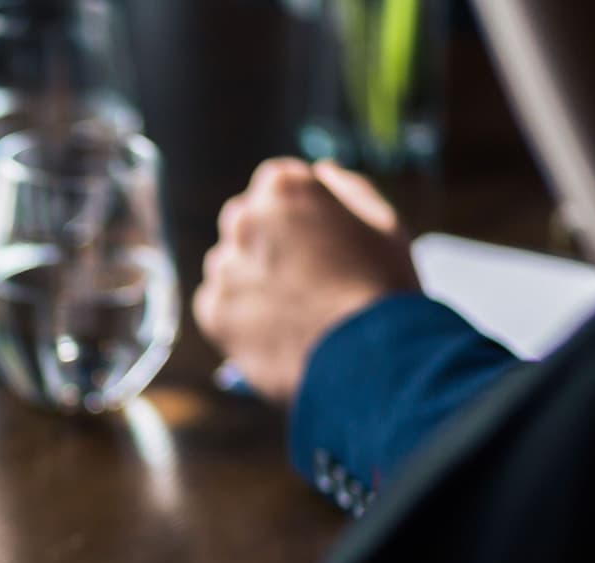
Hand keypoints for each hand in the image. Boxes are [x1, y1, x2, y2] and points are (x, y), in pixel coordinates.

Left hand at [192, 159, 419, 403]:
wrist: (367, 359)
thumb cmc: (383, 288)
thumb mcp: (383, 223)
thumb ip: (347, 188)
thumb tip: (320, 171)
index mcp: (283, 189)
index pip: (275, 184)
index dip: (299, 212)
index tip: (316, 239)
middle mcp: (244, 220)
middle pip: (246, 221)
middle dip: (268, 241)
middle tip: (305, 276)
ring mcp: (224, 267)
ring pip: (229, 265)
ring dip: (251, 278)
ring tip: (293, 309)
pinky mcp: (211, 311)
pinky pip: (217, 306)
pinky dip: (238, 316)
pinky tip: (275, 329)